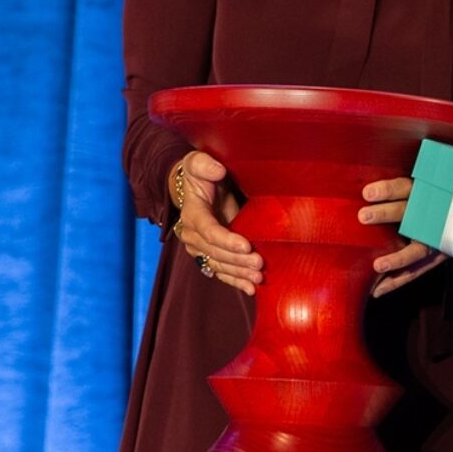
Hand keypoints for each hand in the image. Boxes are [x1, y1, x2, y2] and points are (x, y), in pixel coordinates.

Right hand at [172, 150, 260, 294]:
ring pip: (218, 265)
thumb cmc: (200, 174)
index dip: (226, 240)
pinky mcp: (209, 255)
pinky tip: (250, 289)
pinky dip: (235, 281)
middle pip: (215, 252)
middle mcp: (192, 235)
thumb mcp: (198, 162)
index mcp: (192, 214)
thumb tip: (218, 169)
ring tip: (258, 278)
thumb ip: (205, 165)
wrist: (195, 188)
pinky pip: (220, 272)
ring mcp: (200, 248)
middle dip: (237, 260)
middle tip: (259, 263)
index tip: (246, 244)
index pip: (208, 231)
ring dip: (238, 273)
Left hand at [360, 176, 445, 296]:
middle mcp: (432, 215)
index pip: (405, 188)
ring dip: (397, 259)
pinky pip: (416, 271)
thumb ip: (394, 191)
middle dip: (386, 214)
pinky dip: (397, 281)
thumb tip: (362, 189)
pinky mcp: (436, 257)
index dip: (388, 190)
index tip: (367, 193)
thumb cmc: (428, 201)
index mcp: (424, 192)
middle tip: (363, 217)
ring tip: (377, 267)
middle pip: (410, 213)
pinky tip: (377, 290)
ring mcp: (436, 238)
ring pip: (417, 248)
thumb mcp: (417, 190)